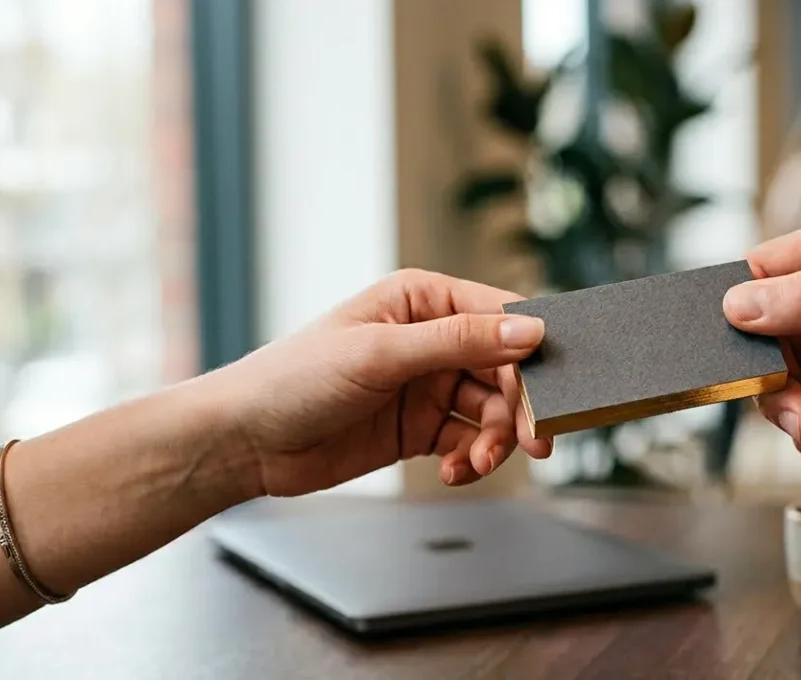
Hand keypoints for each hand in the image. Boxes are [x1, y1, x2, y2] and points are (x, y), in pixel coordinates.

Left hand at [206, 270, 551, 496]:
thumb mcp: (381, 353)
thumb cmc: (294, 378)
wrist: (244, 442)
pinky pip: (468, 441)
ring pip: (491, 410)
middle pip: (505, 369)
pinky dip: (469, 458)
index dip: (533, 349)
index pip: (500, 316)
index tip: (555, 385)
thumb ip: (458, 341)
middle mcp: (432, 338)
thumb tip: (529, 333)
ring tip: (477, 463)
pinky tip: (452, 471)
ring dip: (494, 440)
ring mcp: (427, 384)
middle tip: (534, 442)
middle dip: (519, 407)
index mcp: (424, 299)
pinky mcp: (420, 427)